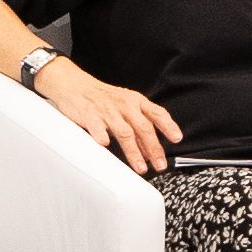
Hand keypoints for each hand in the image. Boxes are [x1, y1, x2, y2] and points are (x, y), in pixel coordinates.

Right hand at [35, 58, 185, 176]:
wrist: (74, 84)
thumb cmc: (101, 98)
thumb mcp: (125, 106)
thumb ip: (139, 127)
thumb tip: (152, 151)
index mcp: (135, 101)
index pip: (157, 113)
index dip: (168, 126)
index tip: (177, 138)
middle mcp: (124, 105)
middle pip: (143, 127)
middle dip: (153, 148)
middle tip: (160, 165)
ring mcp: (107, 110)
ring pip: (124, 132)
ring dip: (134, 151)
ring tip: (140, 167)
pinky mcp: (89, 115)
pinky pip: (97, 127)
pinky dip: (102, 135)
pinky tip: (105, 145)